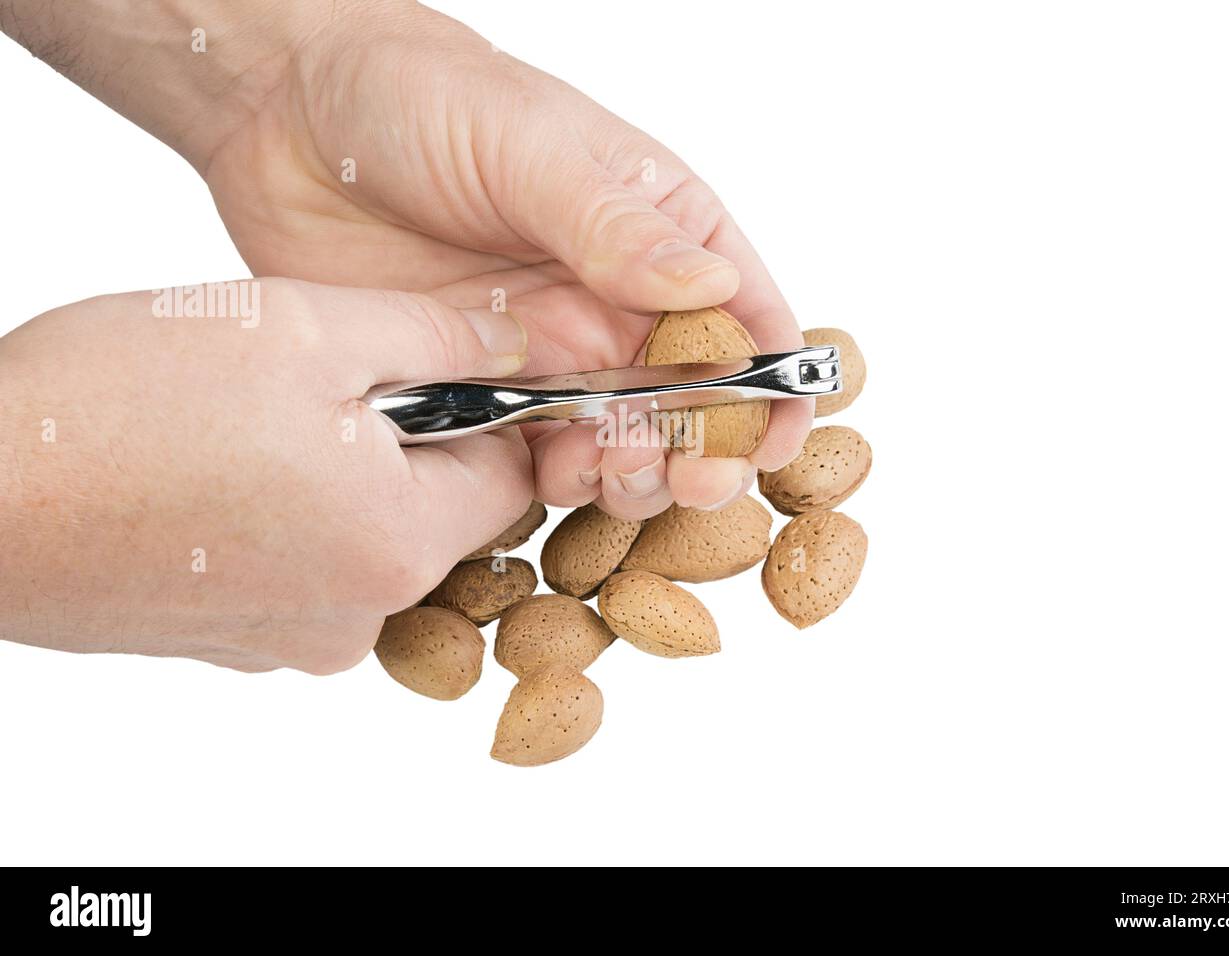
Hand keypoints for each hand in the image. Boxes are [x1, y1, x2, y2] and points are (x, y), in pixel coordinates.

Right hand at [0, 280, 530, 671]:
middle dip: (400, 440)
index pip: (510, 477)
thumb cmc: (125, 405)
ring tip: (247, 427)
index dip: (481, 410)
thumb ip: (436, 335)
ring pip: (366, 535)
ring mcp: (293, 640)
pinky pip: (303, 567)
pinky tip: (212, 473)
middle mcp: (361, 616)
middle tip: (310, 387)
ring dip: (334, 475)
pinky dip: (281, 517)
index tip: (422, 366)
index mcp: (398, 545)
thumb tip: (520, 345)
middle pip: (438, 512)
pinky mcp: (235, 642)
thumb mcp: (306, 327)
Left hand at [196, 3, 813, 517]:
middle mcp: (614, 298)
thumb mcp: (530, 147)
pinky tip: (549, 478)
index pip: (745, 314)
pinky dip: (556, 481)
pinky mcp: (485, 388)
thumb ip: (615, 227)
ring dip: (632, 473)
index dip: (773, 383)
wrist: (285, 114)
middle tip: (686, 478)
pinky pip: (536, 454)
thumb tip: (712, 286)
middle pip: (692, 398)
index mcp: (657, 228)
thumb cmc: (421, 95)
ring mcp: (551, 349)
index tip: (774, 438)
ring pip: (622, 439)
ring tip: (609, 474)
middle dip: (704, 448)